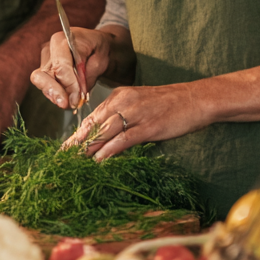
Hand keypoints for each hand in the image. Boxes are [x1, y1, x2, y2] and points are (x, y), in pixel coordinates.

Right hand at [30, 27, 111, 110]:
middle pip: (42, 75)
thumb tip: (77, 95)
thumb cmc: (98, 50)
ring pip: (42, 84)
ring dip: (56, 96)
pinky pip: (46, 88)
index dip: (69, 83)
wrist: (97, 48)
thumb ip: (86, 76)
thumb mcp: (99, 60)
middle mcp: (48, 51)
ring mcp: (44, 62)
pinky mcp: (45, 74)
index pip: (60, 66)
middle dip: (54, 92)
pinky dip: (58, 96)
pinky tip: (69, 99)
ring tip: (72, 102)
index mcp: (61, 40)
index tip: (78, 95)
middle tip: (67, 104)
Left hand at [61, 83, 209, 159]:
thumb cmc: (170, 104)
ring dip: (88, 149)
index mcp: (120, 96)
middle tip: (62, 158)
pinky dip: (108, 152)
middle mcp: (123, 102)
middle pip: (94, 124)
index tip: (65, 148)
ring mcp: (135, 113)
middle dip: (77, 143)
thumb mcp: (141, 105)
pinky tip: (98, 162)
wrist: (196, 98)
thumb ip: (123, 116)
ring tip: (74, 163)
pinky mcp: (148, 126)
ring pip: (104, 132)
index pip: (92, 117)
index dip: (78, 134)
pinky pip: (122, 140)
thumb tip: (106, 137)